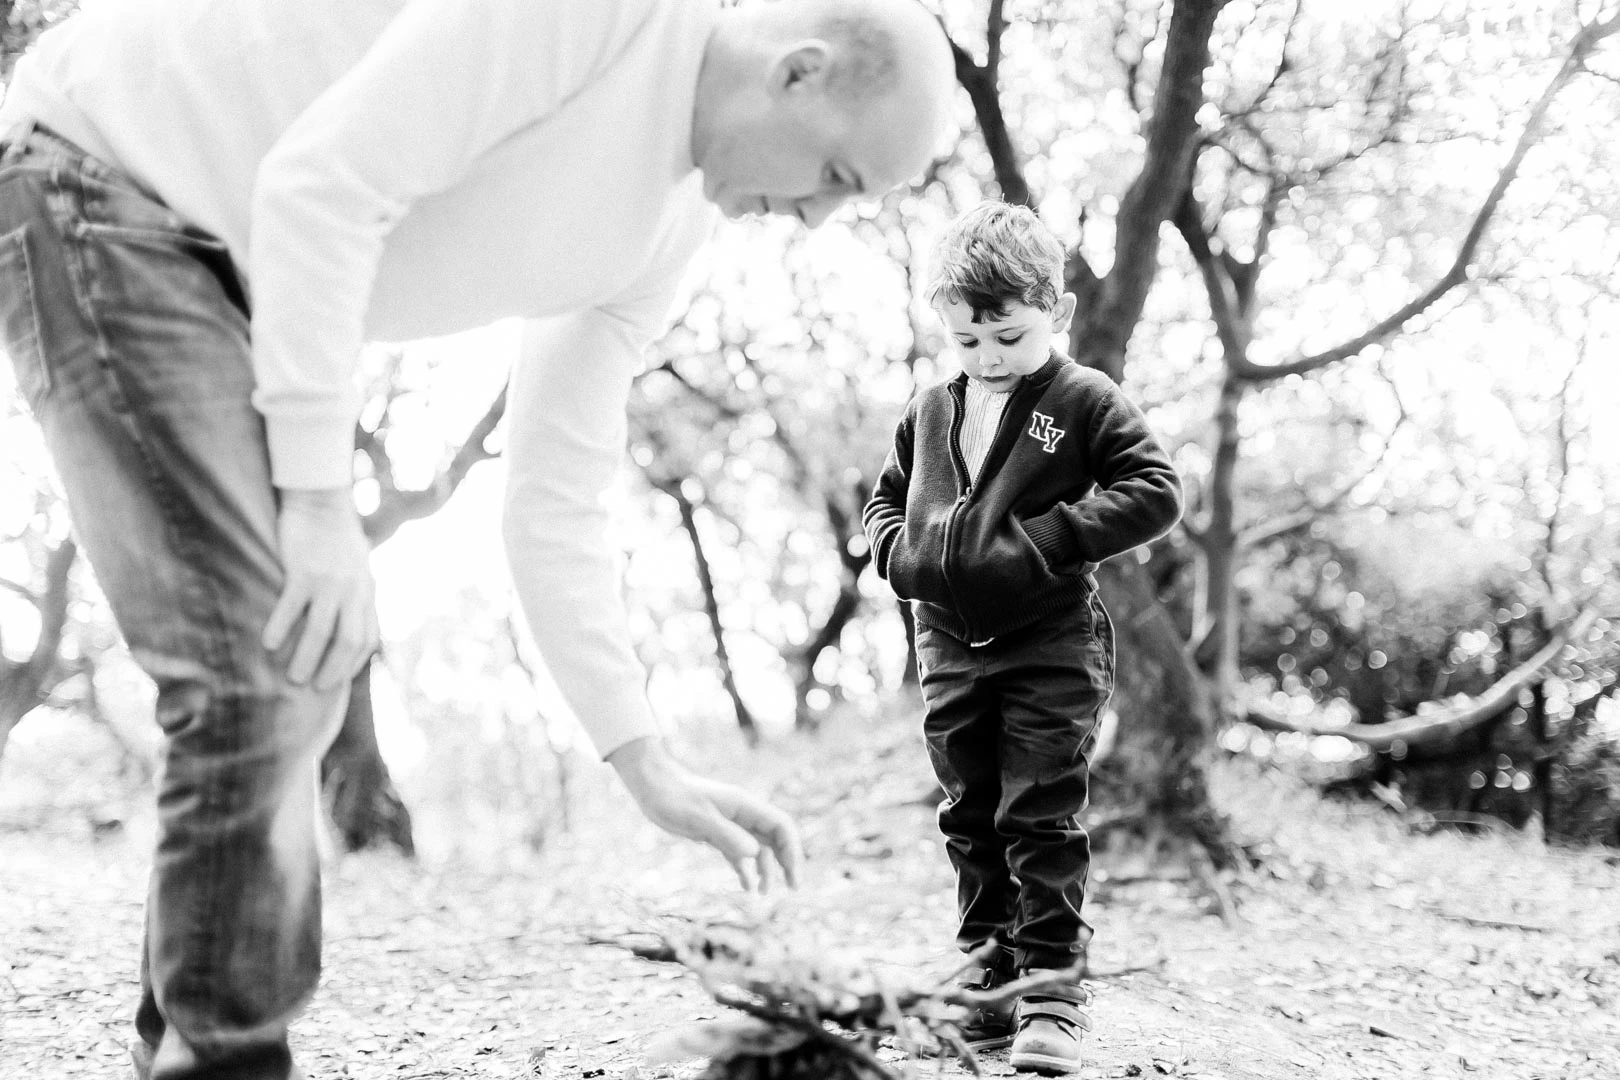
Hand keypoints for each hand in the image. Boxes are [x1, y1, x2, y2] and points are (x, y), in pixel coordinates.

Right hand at [262, 486, 377, 689]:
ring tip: (293, 677)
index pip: (366, 638)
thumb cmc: (336, 539)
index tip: (336, 682)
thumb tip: (350, 629)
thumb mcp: (358, 569)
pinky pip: (292, 607)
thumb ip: (356, 596)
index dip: (352, 664)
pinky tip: (269, 644)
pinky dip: (280, 629)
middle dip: (332, 670)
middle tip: (313, 687)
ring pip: (320, 631)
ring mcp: (329, 581)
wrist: (322, 502)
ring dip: (306, 658)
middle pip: (347, 641)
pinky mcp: (303, 571)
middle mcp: (353, 590)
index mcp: (366, 592)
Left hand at [608, 736, 803, 891]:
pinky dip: (745, 869)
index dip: (792, 850)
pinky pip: (739, 852)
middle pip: (775, 837)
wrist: (652, 786)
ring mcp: (731, 823)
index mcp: (745, 805)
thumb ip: (726, 835)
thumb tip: (755, 854)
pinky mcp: (717, 832)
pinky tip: (746, 886)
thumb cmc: (673, 797)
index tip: (793, 876)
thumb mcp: (698, 818)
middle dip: (786, 861)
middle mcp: (743, 814)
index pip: (781, 826)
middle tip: (792, 888)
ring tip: (763, 893)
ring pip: (759, 847)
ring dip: (765, 869)